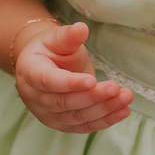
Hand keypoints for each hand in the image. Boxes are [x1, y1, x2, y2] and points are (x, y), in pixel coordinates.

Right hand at [13, 21, 131, 134]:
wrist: (45, 66)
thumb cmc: (52, 50)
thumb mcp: (57, 38)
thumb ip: (68, 36)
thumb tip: (81, 28)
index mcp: (29, 72)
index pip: (48, 81)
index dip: (70, 83)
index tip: (92, 80)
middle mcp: (35, 98)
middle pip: (64, 102)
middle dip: (92, 97)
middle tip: (115, 88)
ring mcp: (48, 115)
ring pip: (76, 117)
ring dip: (103, 109)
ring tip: (125, 98)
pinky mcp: (63, 124)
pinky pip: (84, 126)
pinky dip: (105, 121)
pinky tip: (123, 111)